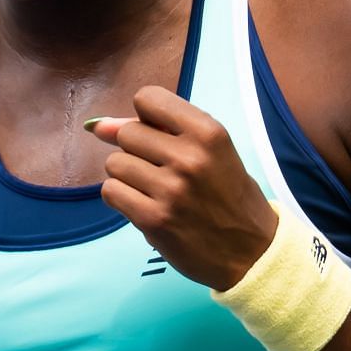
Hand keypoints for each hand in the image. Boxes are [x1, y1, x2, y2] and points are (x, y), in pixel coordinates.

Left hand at [87, 85, 279, 290]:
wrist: (252, 252)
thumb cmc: (229, 196)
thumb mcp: (210, 152)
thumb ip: (159, 131)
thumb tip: (98, 125)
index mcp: (209, 133)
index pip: (148, 98)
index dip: (145, 116)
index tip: (157, 135)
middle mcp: (190, 158)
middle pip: (126, 133)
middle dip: (134, 149)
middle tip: (158, 169)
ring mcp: (171, 190)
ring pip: (114, 163)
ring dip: (126, 175)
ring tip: (153, 189)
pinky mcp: (154, 220)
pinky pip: (111, 192)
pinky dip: (122, 198)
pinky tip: (144, 205)